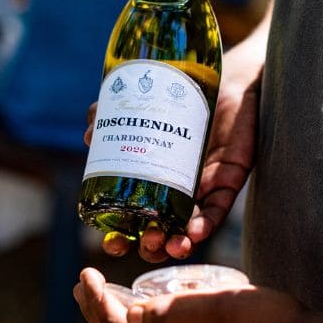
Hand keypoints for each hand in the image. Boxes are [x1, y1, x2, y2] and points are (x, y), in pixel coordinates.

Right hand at [83, 38, 262, 262]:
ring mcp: (204, 187)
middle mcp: (179, 190)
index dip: (122, 237)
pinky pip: (219, 209)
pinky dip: (207, 224)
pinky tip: (195, 232)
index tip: (111, 243)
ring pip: (191, 228)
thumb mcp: (147, 103)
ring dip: (178, 243)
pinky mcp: (229, 179)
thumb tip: (90, 133)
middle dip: (150, 246)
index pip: (136, 220)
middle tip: (141, 242)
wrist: (233, 76)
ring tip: (169, 245)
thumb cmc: (186, 92)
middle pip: (163, 231)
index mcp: (155, 180)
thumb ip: (118, 114)